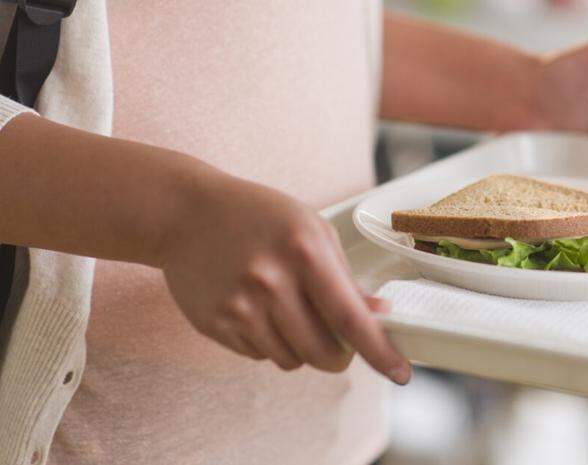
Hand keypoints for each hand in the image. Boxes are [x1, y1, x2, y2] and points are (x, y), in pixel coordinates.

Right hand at [157, 167, 409, 382]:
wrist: (186, 213)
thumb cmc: (259, 216)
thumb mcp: (311, 230)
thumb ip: (345, 276)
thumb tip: (378, 316)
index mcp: (304, 252)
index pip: (350, 317)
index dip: (379, 351)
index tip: (401, 374)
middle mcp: (271, 282)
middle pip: (323, 352)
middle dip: (339, 354)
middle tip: (337, 339)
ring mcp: (239, 306)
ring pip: (292, 360)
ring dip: (300, 347)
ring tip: (286, 309)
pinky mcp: (215, 324)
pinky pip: (260, 356)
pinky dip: (269, 341)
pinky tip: (256, 308)